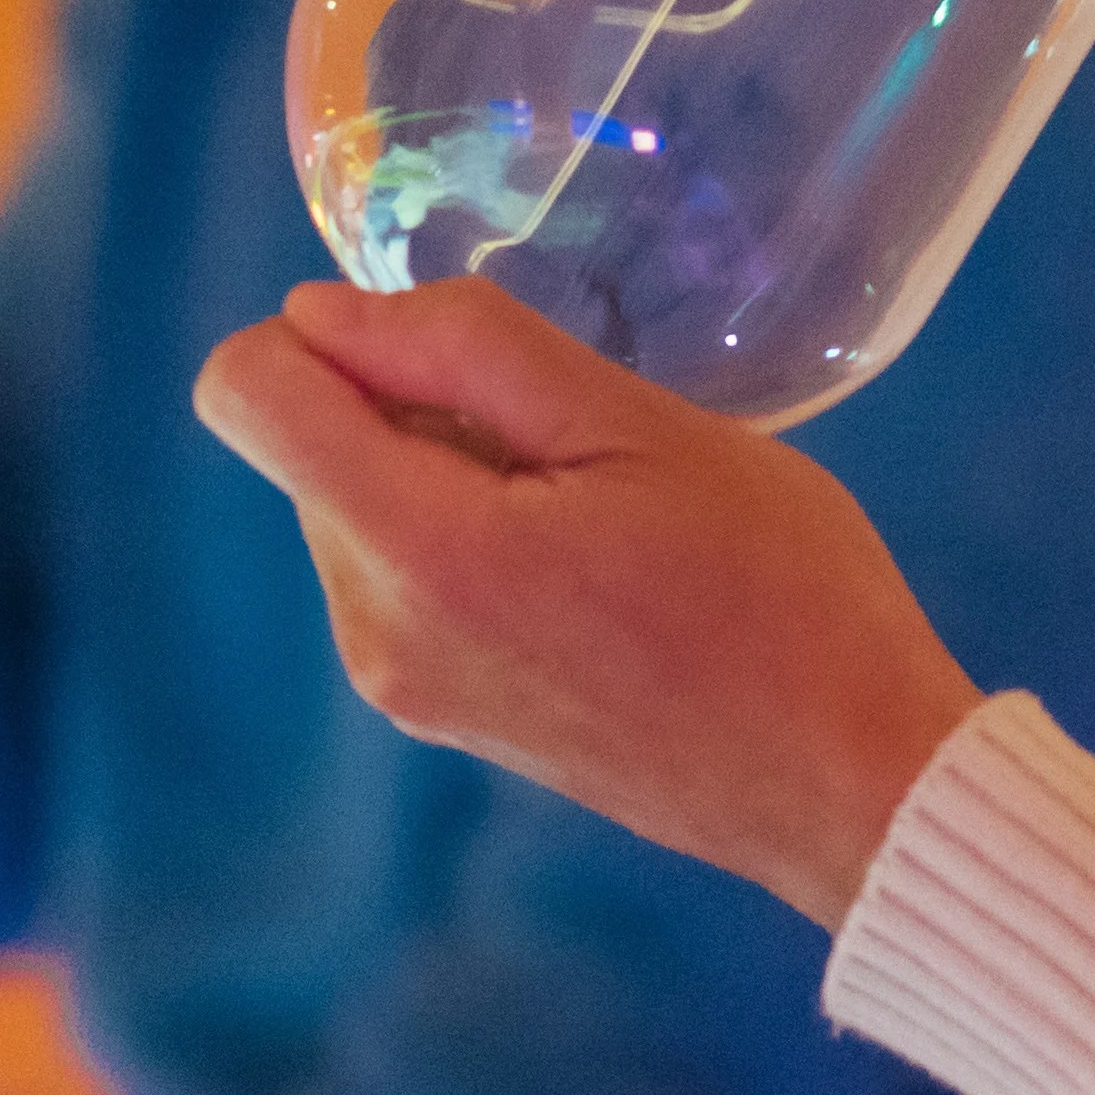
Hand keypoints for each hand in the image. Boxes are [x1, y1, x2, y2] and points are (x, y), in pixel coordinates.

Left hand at [193, 281, 986, 926]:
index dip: (328, 333)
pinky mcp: (439, 713)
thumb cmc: (775, 587)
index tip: (458, 357)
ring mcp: (402, 686)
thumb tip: (314, 314)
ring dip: (453, 476)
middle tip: (582, 453)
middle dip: (419, 411)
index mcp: (419, 554)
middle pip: (313, 445)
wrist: (850, 781)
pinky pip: (404, 572)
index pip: (245, 394)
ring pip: (361, 505)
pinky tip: (591, 570)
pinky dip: (471, 538)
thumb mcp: (638, 423)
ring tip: (600, 517)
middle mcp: (374, 631)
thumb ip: (463, 350)